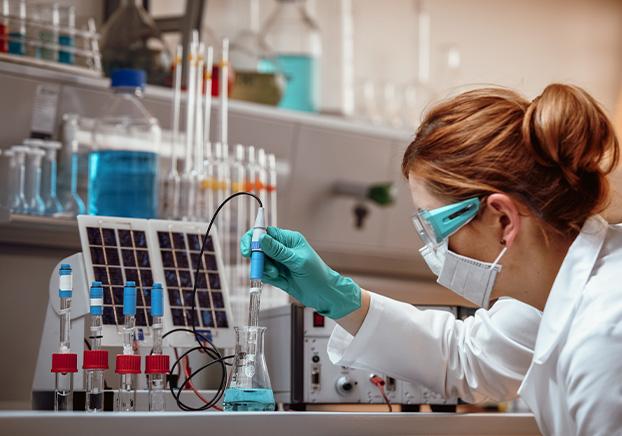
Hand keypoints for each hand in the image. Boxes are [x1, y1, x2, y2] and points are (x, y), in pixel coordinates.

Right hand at [240, 226, 360, 318]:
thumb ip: (278, 251)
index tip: (249, 250)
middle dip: (257, 257)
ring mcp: (279, 262)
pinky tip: (278, 279)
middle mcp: (282, 249)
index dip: (254, 238)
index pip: (266, 232)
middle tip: (257, 265)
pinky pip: (264, 273)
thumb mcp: (297, 261)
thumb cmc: (317, 275)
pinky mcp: (277, 275)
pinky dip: (266, 277)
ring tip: (276, 274)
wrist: (325, 295)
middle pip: (259, 247)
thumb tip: (261, 238)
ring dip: (264, 268)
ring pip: (261, 261)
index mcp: (289, 240)